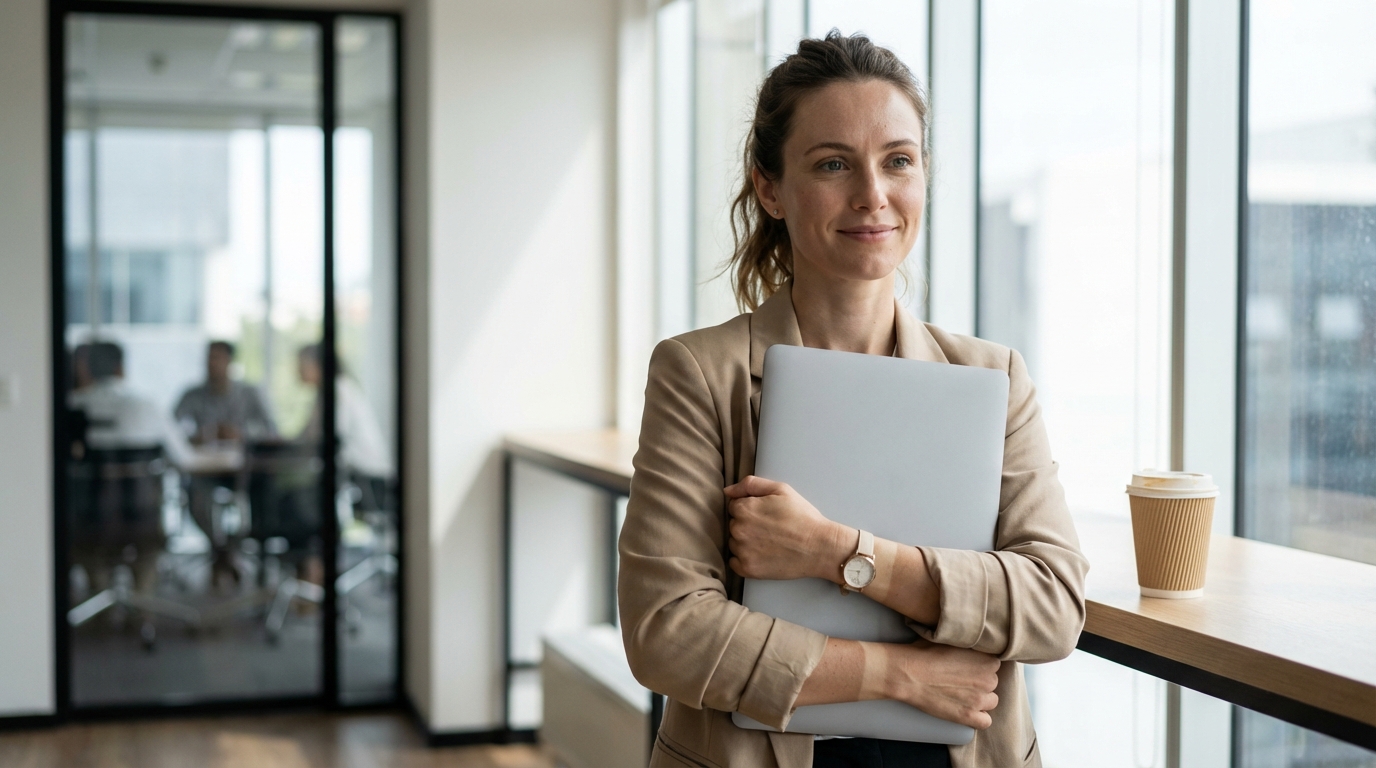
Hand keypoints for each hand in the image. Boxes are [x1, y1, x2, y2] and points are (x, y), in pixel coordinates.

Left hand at [724, 476, 847, 580]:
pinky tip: (762, 555)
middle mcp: (738, 529)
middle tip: (770, 528)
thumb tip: (727, 491)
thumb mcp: (781, 490)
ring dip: (745, 542)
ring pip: (734, 542)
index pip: (734, 506)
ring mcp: (742, 551)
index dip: (751, 509)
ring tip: (769, 542)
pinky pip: (735, 562)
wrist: (819, 547)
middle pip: (733, 524)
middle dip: (747, 524)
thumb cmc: (802, 516)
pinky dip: (744, 559)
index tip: (766, 515)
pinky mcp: (748, 569)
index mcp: (744, 508)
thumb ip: (751, 484)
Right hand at [882, 641, 1000, 729]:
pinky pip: (985, 721)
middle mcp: (988, 679)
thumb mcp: (952, 640)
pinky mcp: (968, 715)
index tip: (969, 666)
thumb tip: (974, 647)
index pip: (994, 665)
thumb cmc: (925, 653)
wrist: (908, 673)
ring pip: (991, 701)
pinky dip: (978, 717)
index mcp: (986, 659)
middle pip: (992, 682)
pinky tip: (966, 710)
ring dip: (980, 698)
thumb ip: (970, 647)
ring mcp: (979, 699)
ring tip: (962, 694)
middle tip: (961, 679)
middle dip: (980, 681)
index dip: (981, 665)